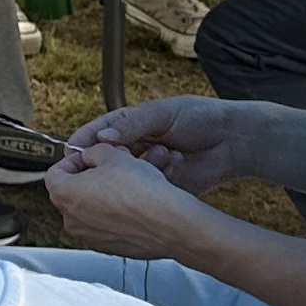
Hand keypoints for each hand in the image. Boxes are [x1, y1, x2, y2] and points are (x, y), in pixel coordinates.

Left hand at [44, 143, 216, 261]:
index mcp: (64, 195)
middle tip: (110, 168)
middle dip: (89, 178)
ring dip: (103, 196)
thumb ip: (92, 152)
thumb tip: (90, 156)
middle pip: (72, 192)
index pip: (55, 172)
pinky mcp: (108, 248)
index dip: (75, 160)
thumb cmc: (142, 191)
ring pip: (90, 210)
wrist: (170, 223)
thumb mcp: (113, 155)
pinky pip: (105, 226)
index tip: (90, 156)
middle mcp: (72, 221)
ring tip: (125, 185)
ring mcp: (89, 238)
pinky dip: (114, 215)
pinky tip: (133, 205)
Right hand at [69, 94, 241, 188]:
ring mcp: (147, 171)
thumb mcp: (163, 114)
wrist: (235, 141)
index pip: (94, 136)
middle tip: (114, 164)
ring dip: (142, 170)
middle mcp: (133, 149)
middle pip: (104, 162)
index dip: (79, 147)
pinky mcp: (162, 189)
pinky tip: (177, 165)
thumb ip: (132, 124)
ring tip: (166, 155)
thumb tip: (102, 137)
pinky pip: (148, 191)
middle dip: (106, 164)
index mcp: (128, 126)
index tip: (70, 158)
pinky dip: (160, 181)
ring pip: (126, 179)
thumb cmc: (200, 118)